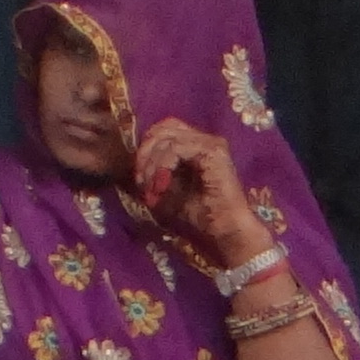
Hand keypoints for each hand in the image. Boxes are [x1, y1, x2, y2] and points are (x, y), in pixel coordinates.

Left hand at [132, 120, 268, 269]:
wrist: (223, 231)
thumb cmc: (199, 216)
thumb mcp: (166, 192)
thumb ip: (153, 173)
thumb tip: (135, 166)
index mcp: (195, 147)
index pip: (165, 129)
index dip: (147, 147)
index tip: (139, 177)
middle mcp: (205, 140)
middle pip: (164, 127)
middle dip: (146, 152)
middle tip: (141, 180)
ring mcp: (211, 143)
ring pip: (168, 138)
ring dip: (153, 163)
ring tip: (151, 186)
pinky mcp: (213, 151)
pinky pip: (177, 148)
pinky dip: (163, 165)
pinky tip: (162, 184)